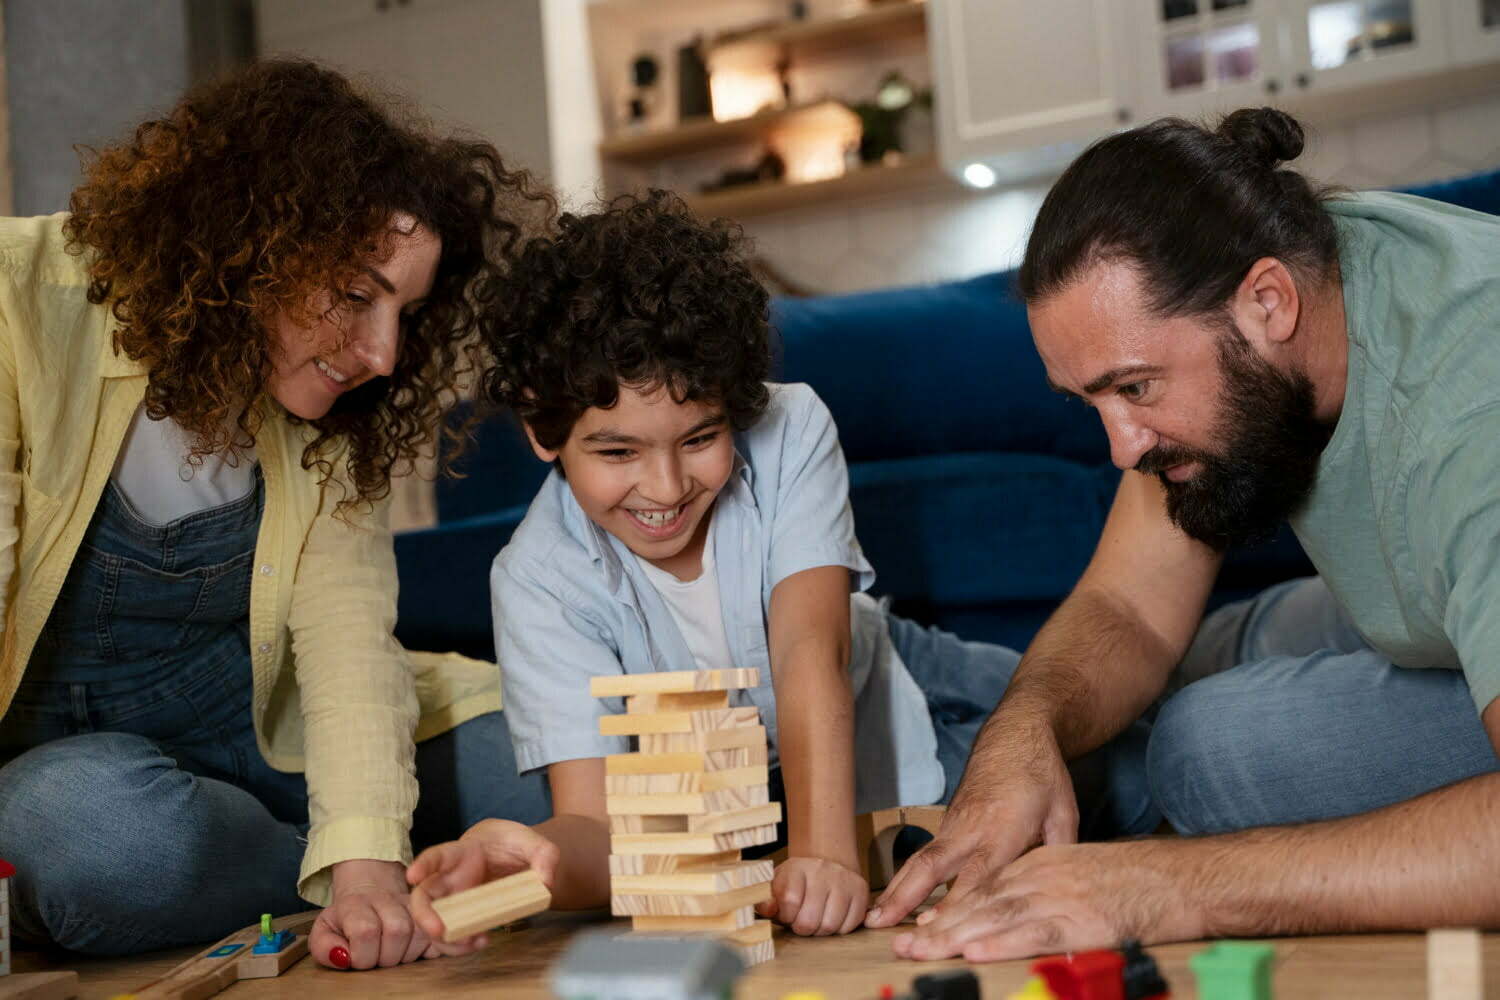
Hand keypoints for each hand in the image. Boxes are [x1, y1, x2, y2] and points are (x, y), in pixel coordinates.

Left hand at [311, 858, 443, 969]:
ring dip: (406, 954)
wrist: (368, 893)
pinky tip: (416, 950)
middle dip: (386, 957)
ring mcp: (412, 903)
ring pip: (420, 934)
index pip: (366, 930)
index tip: (355, 958)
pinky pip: (439, 933)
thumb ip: (324, 947)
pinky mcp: (432, 910)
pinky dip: (432, 947)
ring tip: (392, 953)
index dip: (361, 954)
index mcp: (356, 903)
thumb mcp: (324, 931)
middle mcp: (387, 898)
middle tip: (376, 958)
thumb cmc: (346, 920)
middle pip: (398, 931)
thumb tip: (344, 957)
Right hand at [407, 819, 559, 952]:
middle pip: (423, 896)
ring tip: (473, 941)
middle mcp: (450, 878)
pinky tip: (482, 940)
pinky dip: (463, 943)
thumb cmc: (512, 844)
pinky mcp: (464, 916)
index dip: (423, 864)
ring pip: (435, 922)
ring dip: (447, 938)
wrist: (511, 854)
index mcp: (460, 853)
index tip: (413, 876)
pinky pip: (454, 933)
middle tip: (438, 931)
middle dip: (425, 916)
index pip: (437, 855)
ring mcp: (454, 899)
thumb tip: (546, 883)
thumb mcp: (532, 841)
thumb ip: (544, 855)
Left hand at [756, 856, 868, 935]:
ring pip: (830, 925)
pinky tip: (832, 918)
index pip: (790, 901)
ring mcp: (843, 880)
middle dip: (802, 928)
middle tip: (801, 922)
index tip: (787, 915)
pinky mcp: (861, 890)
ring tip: (816, 920)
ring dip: (820, 931)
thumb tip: (768, 910)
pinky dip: (839, 929)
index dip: (786, 917)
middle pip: (809, 919)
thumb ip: (766, 901)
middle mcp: (822, 870)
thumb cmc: (797, 882)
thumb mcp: (777, 887)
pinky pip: (849, 925)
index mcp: (797, 868)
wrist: (827, 863)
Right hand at [866, 708, 1077, 928]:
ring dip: (896, 890)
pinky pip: (925, 855)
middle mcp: (971, 829)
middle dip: (905, 897)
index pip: (978, 875)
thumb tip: (1057, 892)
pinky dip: (906, 879)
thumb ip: (1058, 855)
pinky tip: (894, 901)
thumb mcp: (1064, 813)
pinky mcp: (948, 823)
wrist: (1015, 734)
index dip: (956, 904)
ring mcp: (955, 825)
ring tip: (873, 917)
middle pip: (932, 866)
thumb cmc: (1042, 774)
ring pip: (921, 861)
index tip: (935, 930)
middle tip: (878, 923)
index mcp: (1003, 829)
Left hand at [892, 839, 1204, 960]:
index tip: (919, 924)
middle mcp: (1042, 876)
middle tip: (903, 943)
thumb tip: (1015, 913)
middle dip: (939, 925)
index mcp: (1041, 864)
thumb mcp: (1080, 871)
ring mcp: (1060, 896)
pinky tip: (975, 951)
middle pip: (980, 902)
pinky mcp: (1081, 919)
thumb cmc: (1136, 881)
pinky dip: (1002, 941)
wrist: (1182, 877)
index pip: (984, 887)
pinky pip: (1035, 932)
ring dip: (955, 935)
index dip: (949, 908)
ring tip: (921, 950)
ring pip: (997, 916)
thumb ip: (1047, 887)